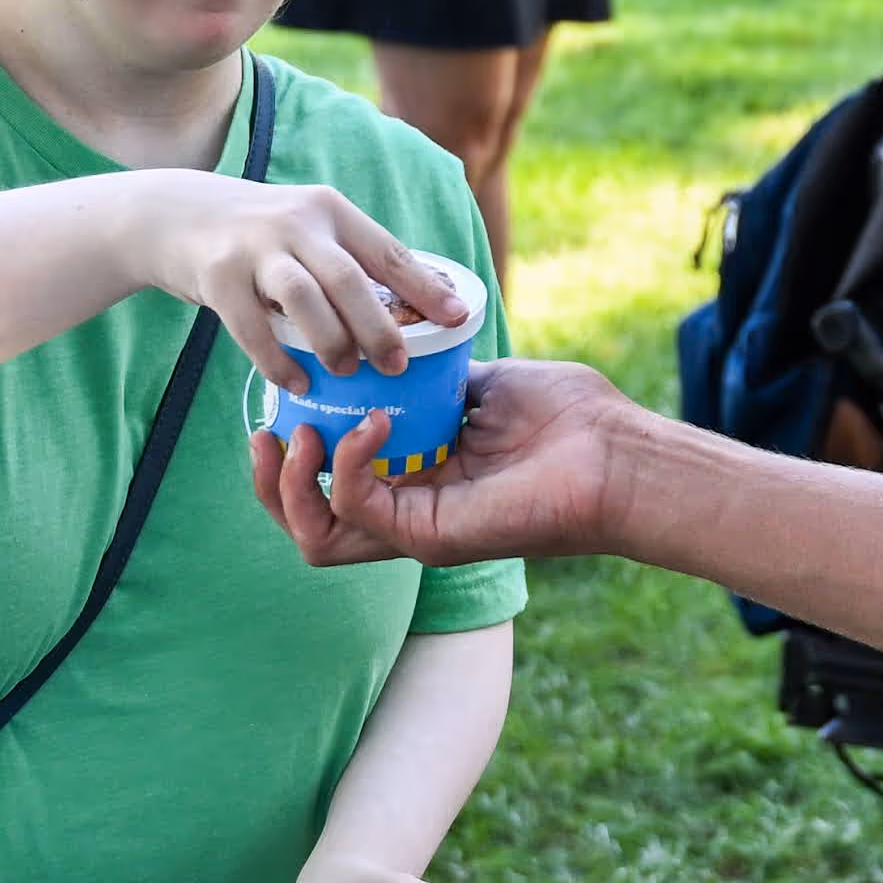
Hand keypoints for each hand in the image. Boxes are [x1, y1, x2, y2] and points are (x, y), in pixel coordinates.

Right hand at [141, 172, 457, 392]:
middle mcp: (295, 222)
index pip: (388, 251)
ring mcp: (253, 247)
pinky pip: (251, 326)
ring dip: (331, 341)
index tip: (457, 317)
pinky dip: (277, 360)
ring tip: (346, 371)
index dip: (426, 287)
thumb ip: (346, 258)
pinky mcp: (217, 275)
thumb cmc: (259, 235)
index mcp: (330, 210)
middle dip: (379, 327)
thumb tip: (408, 310)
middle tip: (397, 365)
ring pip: (304, 298)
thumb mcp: (306, 226)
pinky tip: (297, 382)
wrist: (175, 214)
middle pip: (348, 279)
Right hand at [253, 357, 639, 568]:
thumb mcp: (481, 382)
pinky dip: (348, 463)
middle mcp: (406, 511)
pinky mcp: (429, 536)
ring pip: (314, 534)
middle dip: (269, 481)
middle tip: (268, 431)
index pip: (327, 483)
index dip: (291, 451)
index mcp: (414, 478)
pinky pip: (356, 509)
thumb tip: (393, 347)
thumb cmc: (567, 416)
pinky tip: (372, 423)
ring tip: (297, 436)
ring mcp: (414, 530)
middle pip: (305, 521)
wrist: (615, 449)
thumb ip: (432, 377)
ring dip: (289, 484)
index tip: (283, 399)